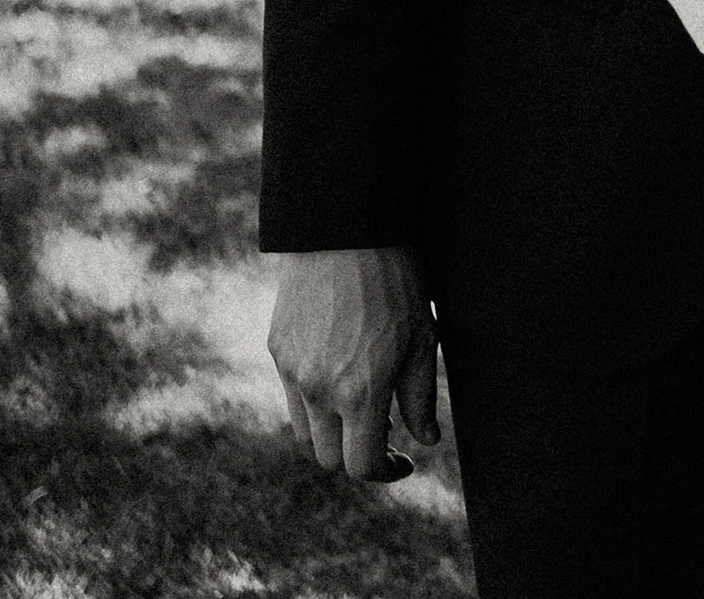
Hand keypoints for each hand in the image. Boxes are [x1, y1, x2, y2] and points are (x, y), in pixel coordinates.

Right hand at [267, 245, 439, 484]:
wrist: (344, 231)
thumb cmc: (395, 281)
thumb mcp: (422, 339)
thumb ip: (420, 398)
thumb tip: (426, 441)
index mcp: (360, 392)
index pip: (362, 465)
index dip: (385, 473)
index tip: (404, 462)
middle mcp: (319, 391)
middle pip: (329, 458)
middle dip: (358, 455)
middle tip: (386, 431)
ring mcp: (292, 372)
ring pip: (306, 433)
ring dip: (333, 433)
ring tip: (362, 403)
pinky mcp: (277, 352)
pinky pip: (293, 397)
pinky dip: (314, 404)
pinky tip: (340, 375)